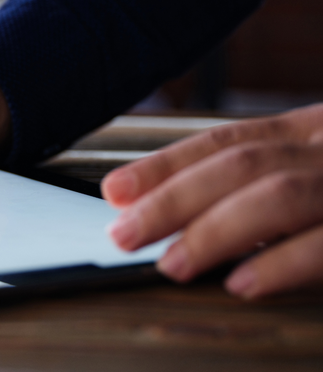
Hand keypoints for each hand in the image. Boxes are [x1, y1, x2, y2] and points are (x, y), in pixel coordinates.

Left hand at [102, 103, 322, 298]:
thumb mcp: (315, 184)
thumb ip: (253, 194)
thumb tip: (161, 217)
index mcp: (310, 133)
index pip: (224, 142)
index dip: (164, 166)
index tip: (114, 191)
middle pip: (240, 164)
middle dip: (172, 199)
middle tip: (124, 234)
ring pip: (278, 195)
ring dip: (213, 231)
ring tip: (171, 265)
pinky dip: (280, 264)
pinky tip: (240, 284)